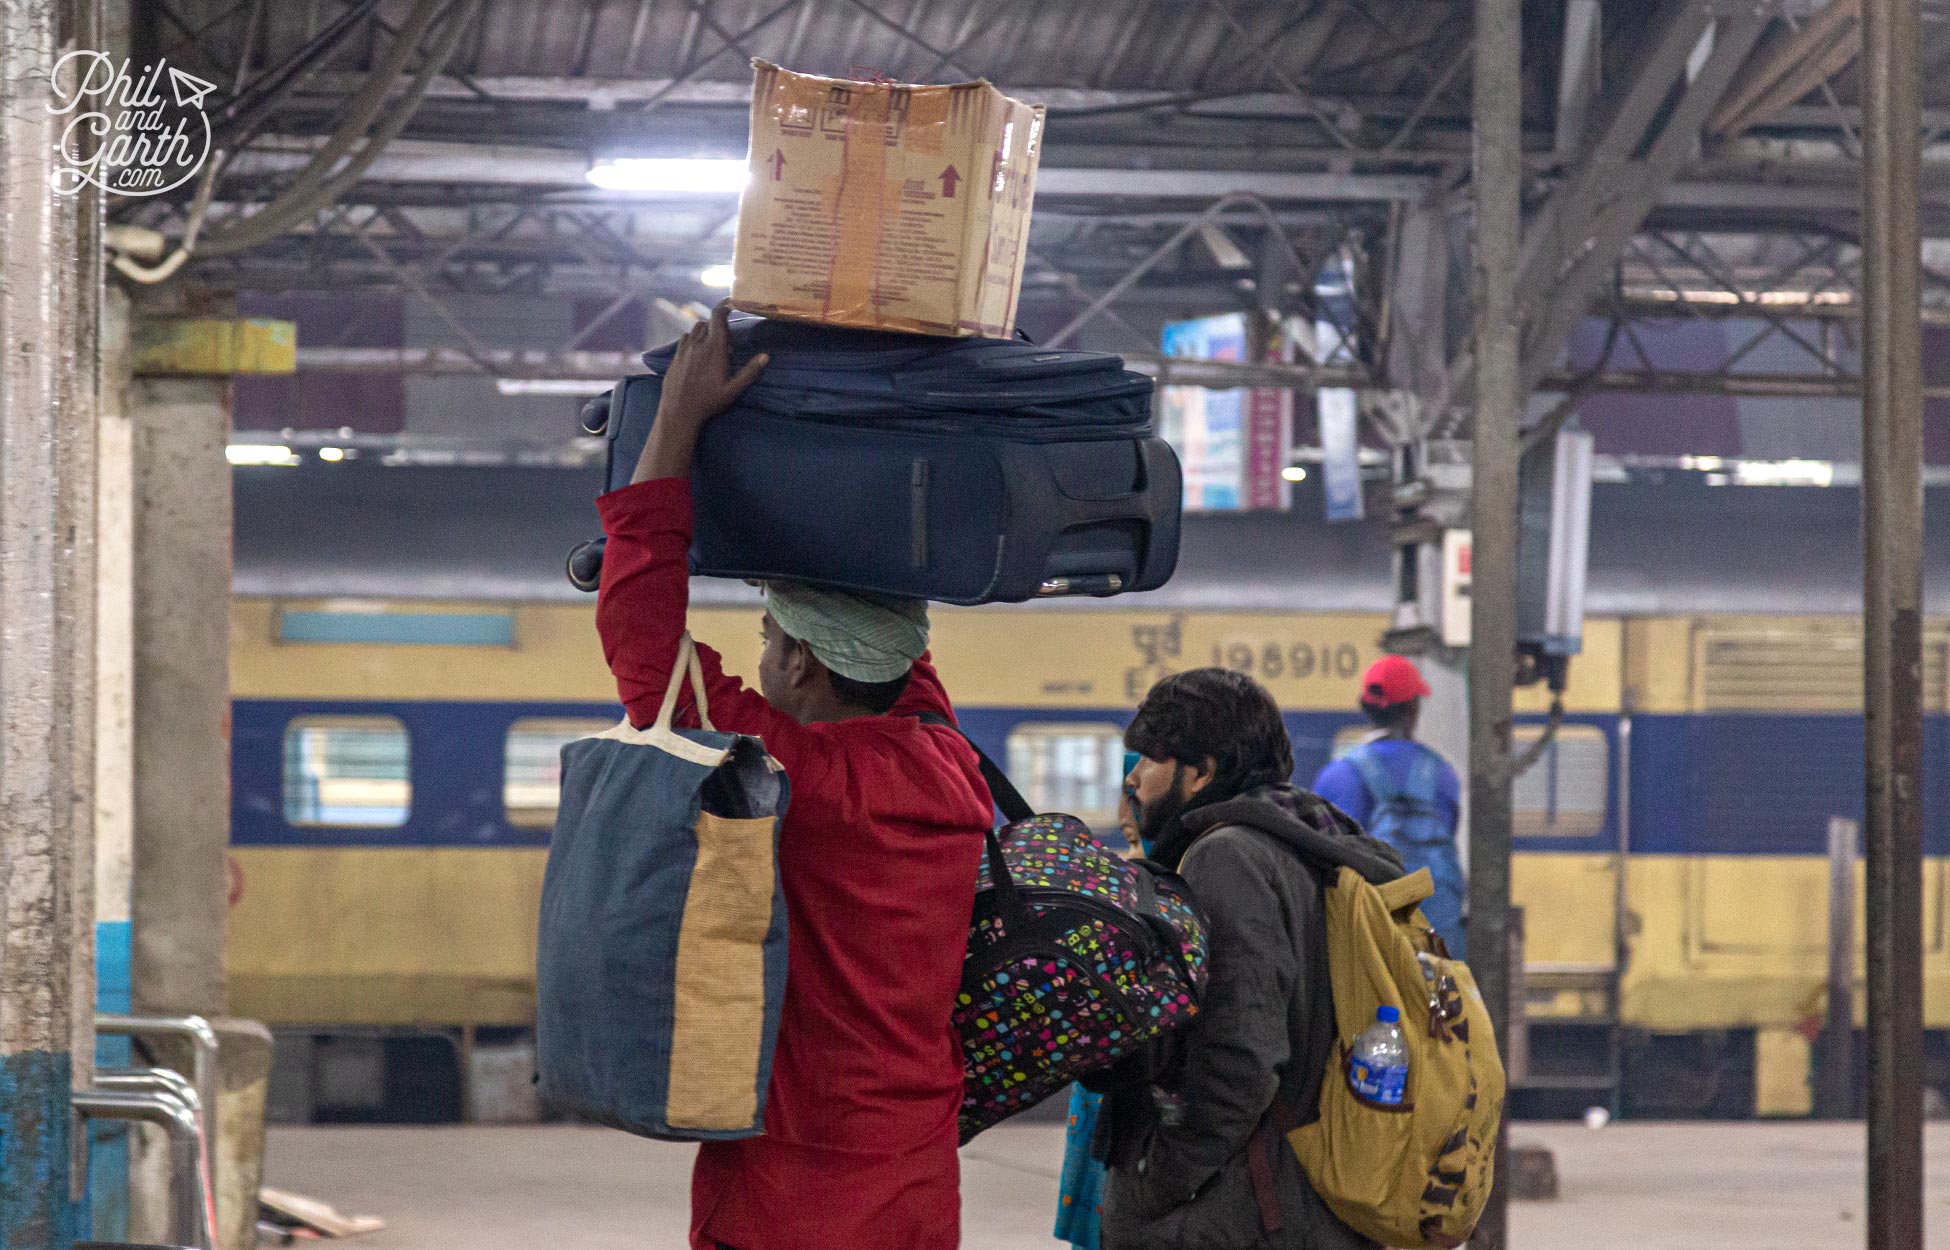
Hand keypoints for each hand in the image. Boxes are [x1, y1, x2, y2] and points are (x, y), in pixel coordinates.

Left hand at [657, 300, 767, 433]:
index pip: (718, 317)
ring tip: (713, 344)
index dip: (725, 306)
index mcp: (714, 349)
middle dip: (719, 325)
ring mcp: (685, 349)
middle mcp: (698, 344)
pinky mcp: (676, 355)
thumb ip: (749, 372)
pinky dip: (694, 337)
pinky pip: (685, 338)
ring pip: (696, 328)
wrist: (678, 411)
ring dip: (706, 330)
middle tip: (727, 340)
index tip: (732, 303)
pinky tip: (698, 350)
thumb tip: (765, 356)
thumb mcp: (732, 391)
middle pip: (708, 322)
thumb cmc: (708, 402)